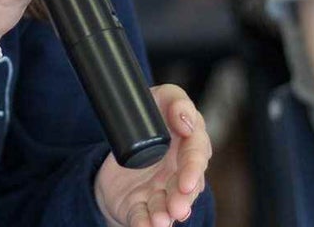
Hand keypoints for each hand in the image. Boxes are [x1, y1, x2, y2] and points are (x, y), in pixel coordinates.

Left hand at [94, 85, 210, 226]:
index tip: (186, 180)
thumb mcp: (161, 99)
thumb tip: (185, 121)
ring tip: (159, 221)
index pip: (196, 158)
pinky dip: (143, 224)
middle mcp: (178, 173)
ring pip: (166, 208)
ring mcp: (159, 191)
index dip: (192, 170)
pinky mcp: (139, 204)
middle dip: (182, 200)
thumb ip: (177, 103)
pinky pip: (141, 217)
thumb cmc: (148, 117)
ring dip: (164, 216)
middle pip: (186, 189)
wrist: (117, 140)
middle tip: (177, 208)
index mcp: (187, 147)